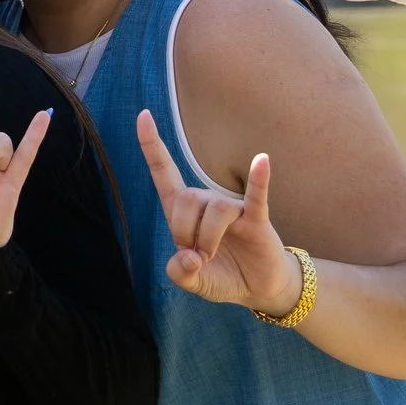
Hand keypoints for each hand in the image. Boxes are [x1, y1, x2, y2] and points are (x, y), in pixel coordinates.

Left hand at [136, 110, 303, 315]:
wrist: (257, 288)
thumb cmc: (221, 274)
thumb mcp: (192, 281)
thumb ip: (179, 274)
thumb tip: (189, 258)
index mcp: (183, 210)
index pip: (163, 171)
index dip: (152, 145)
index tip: (143, 115)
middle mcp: (206, 201)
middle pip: (186, 198)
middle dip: (185, 232)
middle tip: (196, 255)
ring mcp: (232, 207)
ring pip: (215, 209)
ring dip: (209, 239)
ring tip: (212, 255)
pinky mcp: (256, 218)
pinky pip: (256, 195)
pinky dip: (259, 179)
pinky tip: (262, 160)